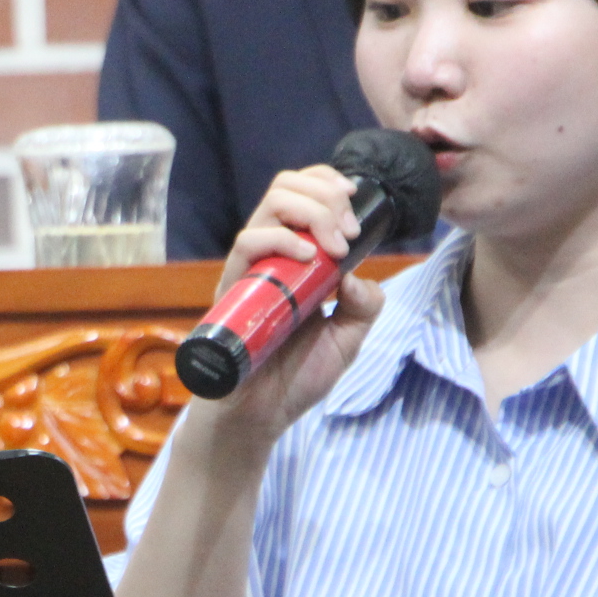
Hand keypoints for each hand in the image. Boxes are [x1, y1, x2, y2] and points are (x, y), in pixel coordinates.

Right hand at [194, 165, 386, 444]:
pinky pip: (249, 242)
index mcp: (298, 256)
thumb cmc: (298, 375)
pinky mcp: (233, 285)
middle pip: (288, 186)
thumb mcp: (349, 338)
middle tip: (347, 233)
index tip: (355, 199)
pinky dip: (283, 240)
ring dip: (312, 212)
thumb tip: (356, 274)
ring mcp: (252, 267)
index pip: (304, 193)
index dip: (329, 182)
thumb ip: (363, 305)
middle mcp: (272, 254)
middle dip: (327, 196)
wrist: (263, 414)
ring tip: (333, 248)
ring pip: (271, 203)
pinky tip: (309, 259)